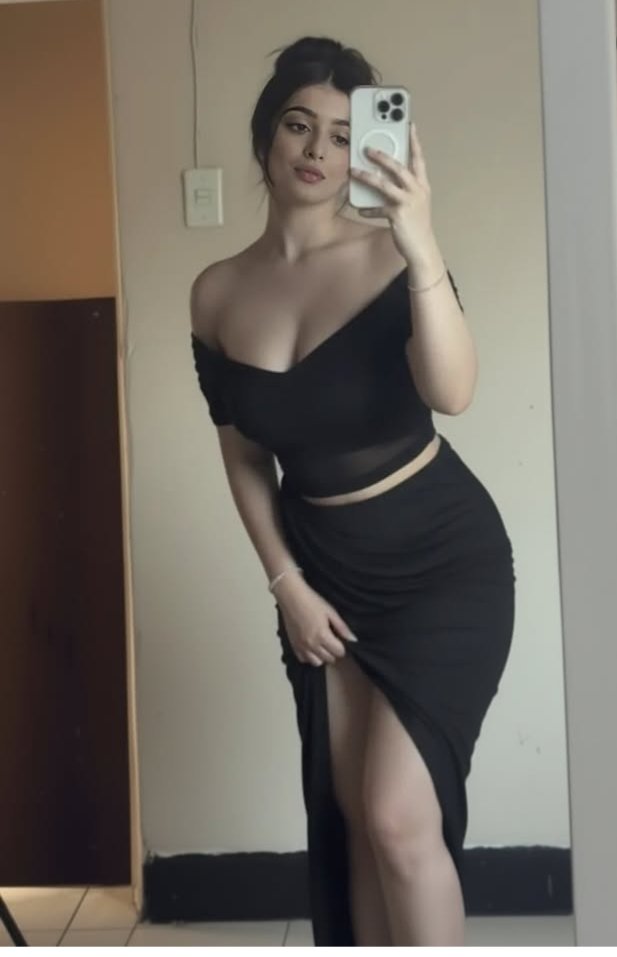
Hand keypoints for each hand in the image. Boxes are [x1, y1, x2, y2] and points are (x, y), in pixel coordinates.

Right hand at [275, 577, 358, 667]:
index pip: (339, 652)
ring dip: (322, 656)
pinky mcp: (293, 646)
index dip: (342, 646)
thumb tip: (353, 639)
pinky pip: (304, 659)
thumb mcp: (331, 612)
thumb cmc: (311, 601)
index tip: (340, 639)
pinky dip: (309, 656)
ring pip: (317, 662)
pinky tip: (311, 646)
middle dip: (333, 651)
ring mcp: (301, 646)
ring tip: (322, 644)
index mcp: (323, 636)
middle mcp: (312, 644)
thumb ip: (342, 628)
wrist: (291, 597)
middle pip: (329, 659)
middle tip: (332, 640)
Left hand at [349, 123, 434, 263]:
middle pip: (398, 167)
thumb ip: (404, 190)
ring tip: (353, 171)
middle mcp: (417, 191)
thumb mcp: (415, 204)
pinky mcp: (398, 215)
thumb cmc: (416, 226)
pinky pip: (378, 208)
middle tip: (367, 148)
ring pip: (384, 184)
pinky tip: (359, 209)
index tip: (409, 124)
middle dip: (381, 156)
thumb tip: (384, 179)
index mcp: (422, 186)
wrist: (422, 248)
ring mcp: (408, 202)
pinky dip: (368, 209)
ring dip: (366, 177)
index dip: (414, 141)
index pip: (418, 159)